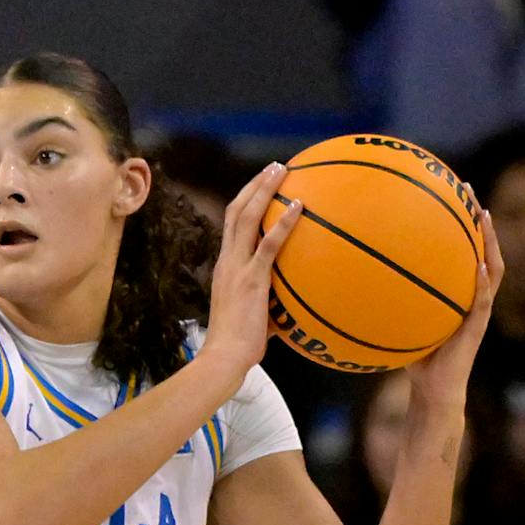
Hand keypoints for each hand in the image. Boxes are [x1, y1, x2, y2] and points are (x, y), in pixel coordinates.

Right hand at [196, 162, 297, 381]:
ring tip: (283, 171)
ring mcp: (238, 268)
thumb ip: (270, 301)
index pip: (232, 225)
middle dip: (255, 185)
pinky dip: (284, 222)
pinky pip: (269, 244)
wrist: (224, 357)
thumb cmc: (239, 345)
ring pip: (247, 217)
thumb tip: (294, 303)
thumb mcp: (254, 314)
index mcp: (226, 266)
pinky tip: (299, 206)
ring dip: (265, 190)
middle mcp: (228, 261)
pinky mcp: (253, 279)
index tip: (262, 185)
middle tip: (275, 168)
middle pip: (237, 211)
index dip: (246, 201)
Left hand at [405, 209, 502, 414]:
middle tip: (469, 189)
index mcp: (459, 292)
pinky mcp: (478, 328)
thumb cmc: (415, 359)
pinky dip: (481, 282)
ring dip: (489, 241)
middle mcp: (473, 296)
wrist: (434, 390)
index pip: (464, 249)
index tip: (452, 192)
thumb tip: (349, 280)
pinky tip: (477, 263)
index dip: (461, 222)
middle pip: (483, 248)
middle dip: (479, 218)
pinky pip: (482, 300)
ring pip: (493, 267)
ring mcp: (480, 310)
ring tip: (483, 215)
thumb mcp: (398, 323)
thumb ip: (385, 301)